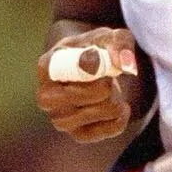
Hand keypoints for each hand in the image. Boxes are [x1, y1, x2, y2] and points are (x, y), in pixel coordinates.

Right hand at [36, 27, 149, 142]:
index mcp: (47, 66)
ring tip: (106, 88)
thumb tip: (125, 65)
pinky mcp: (77, 134)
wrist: (91, 70)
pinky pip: (113, 128)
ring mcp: (59, 119)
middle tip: (105, 76)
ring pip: (107, 109)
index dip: (94, 68)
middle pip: (96, 93)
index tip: (102, 61)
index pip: (73, 72)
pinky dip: (122, 115)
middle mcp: (46, 97)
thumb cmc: (95, 49)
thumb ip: (118, 43)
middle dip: (109, 81)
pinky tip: (116, 104)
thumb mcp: (108, 36)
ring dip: (116, 96)